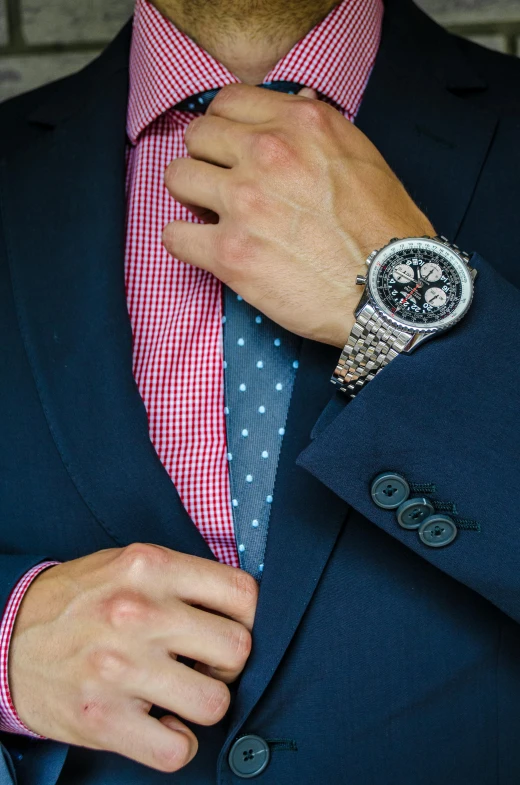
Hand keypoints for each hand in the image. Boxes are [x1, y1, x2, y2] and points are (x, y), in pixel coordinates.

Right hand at [9, 545, 257, 771]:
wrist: (6, 639)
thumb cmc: (79, 600)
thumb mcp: (128, 563)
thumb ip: (182, 579)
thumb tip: (240, 612)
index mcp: (150, 567)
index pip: (243, 594)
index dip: (246, 618)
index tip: (227, 628)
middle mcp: (138, 612)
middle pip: (237, 650)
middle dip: (227, 664)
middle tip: (203, 664)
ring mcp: (119, 667)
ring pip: (215, 704)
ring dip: (202, 705)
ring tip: (178, 694)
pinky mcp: (102, 718)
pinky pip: (177, 749)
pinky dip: (177, 743)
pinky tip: (160, 724)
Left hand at [162, 84, 434, 348]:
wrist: (391, 290)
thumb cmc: (384, 227)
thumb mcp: (361, 156)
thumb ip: (319, 127)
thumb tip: (298, 99)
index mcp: (299, 124)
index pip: (227, 102)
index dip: (225, 126)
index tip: (231, 148)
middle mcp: (266, 154)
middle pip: (197, 137)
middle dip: (206, 160)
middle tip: (223, 186)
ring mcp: (244, 202)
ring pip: (178, 178)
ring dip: (191, 197)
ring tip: (214, 216)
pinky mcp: (230, 253)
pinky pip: (174, 235)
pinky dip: (186, 241)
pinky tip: (207, 248)